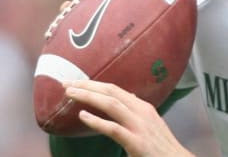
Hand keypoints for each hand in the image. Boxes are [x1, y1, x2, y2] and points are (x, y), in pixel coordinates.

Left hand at [64, 80, 194, 156]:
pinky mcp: (136, 142)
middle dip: (87, 85)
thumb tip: (129, 96)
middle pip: (111, 92)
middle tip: (66, 83)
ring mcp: (139, 126)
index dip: (94, 84)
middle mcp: (141, 112)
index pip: (115, 89)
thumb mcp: (151, 123)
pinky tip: (83, 116)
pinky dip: (97, 121)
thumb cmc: (161, 146)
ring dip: (89, 97)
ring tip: (70, 94)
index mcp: (143, 107)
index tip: (76, 82)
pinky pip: (113, 128)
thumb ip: (138, 111)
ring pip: (111, 104)